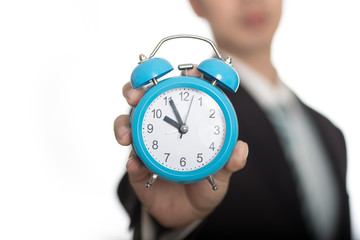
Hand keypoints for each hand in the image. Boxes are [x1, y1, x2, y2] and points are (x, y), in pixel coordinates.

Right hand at [114, 68, 247, 227]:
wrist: (188, 212)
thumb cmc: (205, 184)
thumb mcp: (221, 172)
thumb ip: (230, 161)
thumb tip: (241, 150)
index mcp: (185, 121)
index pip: (182, 91)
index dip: (184, 76)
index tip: (186, 70)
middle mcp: (162, 127)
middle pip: (145, 99)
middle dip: (135, 90)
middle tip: (134, 96)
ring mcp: (147, 144)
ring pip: (128, 124)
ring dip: (123, 125)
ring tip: (126, 136)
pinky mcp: (136, 166)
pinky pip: (130, 160)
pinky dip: (131, 161)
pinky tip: (135, 165)